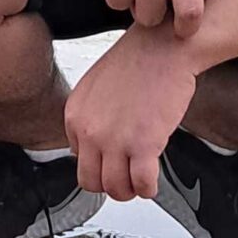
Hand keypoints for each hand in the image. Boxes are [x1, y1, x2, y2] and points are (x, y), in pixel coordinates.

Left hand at [65, 25, 198, 201]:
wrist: (163, 47)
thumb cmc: (136, 62)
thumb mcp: (95, 86)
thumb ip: (89, 117)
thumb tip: (88, 146)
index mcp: (75, 114)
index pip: (78, 160)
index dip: (99, 164)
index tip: (112, 163)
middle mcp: (90, 130)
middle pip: (91, 181)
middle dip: (111, 184)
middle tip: (125, 178)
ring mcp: (115, 140)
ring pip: (115, 189)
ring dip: (130, 190)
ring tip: (140, 180)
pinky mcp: (143, 144)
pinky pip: (142, 185)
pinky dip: (148, 189)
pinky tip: (153, 181)